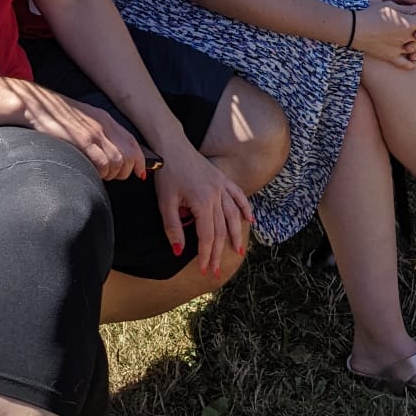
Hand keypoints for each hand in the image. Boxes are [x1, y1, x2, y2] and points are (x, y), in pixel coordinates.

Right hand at [17, 87, 146, 180]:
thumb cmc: (54, 116)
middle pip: (131, 155)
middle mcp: (103, 124)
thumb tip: (108, 153)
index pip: (133, 142)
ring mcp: (93, 132)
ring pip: (120, 162)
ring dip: (113, 174)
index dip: (140, 161)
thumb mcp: (81, 119)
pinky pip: (103, 163)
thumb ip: (96, 133)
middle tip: (113, 177)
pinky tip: (93, 173)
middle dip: (126, 171)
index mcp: (104, 118)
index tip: (140, 173)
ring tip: (102, 176)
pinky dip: (102, 173)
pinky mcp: (82, 141)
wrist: (34, 105)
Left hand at [154, 140, 252, 276]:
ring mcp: (221, 186)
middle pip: (221, 229)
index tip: (203, 269)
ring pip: (233, 215)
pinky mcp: (222, 178)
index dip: (205, 254)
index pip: (207, 235)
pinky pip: (238, 195)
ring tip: (238, 251)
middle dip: (218, 252)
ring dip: (236, 235)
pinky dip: (245, 208)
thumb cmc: (167, 173)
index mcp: (202, 202)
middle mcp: (216, 195)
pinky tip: (250, 220)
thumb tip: (179, 251)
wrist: (171, 145)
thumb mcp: (164, 202)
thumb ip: (173, 227)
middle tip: (215, 269)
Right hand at [354, 0, 415, 68]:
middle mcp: (407, 38)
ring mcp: (399, 49)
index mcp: (408, 23)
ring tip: (412, 32)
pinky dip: (412, 62)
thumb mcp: (390, 5)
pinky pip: (406, 63)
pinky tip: (413, 58)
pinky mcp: (391, 56)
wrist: (354, 28)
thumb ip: (408, 8)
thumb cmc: (370, 13)